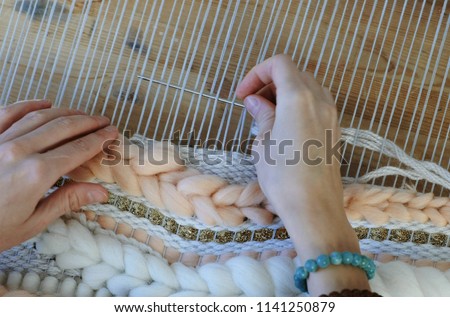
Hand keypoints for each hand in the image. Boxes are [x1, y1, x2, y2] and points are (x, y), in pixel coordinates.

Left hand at [0, 100, 117, 251]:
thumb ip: (67, 200)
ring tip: (82, 114)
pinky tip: (44, 103)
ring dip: (65, 112)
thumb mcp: (32, 222)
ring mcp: (0, 140)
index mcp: (36, 173)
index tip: (112, 133)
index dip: (99, 139)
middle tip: (103, 121)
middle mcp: (20, 150)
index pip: (78, 149)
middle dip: (88, 122)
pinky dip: (29, 104)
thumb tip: (100, 192)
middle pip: (63, 127)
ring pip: (40, 116)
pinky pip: (9, 112)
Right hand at [236, 55, 368, 294]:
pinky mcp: (334, 130)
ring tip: (267, 115)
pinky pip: (316, 104)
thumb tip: (255, 101)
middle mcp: (319, 99)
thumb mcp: (264, 143)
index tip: (242, 95)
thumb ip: (262, 115)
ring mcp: (331, 115)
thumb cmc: (283, 177)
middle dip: (269, 82)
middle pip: (294, 73)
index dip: (257, 73)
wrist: (315, 209)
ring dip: (284, 93)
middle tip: (252, 104)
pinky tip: (285, 126)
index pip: (279, 64)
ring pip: (307, 87)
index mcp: (298, 97)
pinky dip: (298, 105)